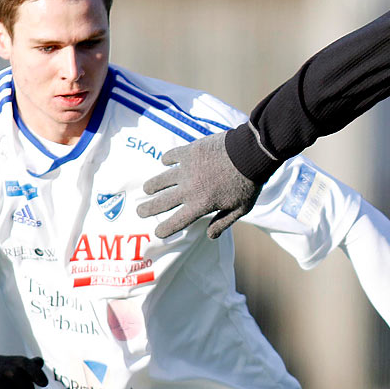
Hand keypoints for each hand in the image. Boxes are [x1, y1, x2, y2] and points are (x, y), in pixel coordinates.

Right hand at [137, 131, 261, 239]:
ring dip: (153, 185)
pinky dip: (166, 159)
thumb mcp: (241, 209)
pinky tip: (164, 162)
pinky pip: (172, 156)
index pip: (177, 221)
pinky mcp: (189, 152)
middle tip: (139, 211)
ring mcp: (187, 169)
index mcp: (201, 205)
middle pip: (163, 202)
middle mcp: (189, 189)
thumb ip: (223, 222)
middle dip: (149, 208)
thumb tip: (210, 236)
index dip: (166, 229)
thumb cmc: (249, 184)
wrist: (250, 154)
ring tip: (146, 188)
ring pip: (162, 179)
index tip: (157, 233)